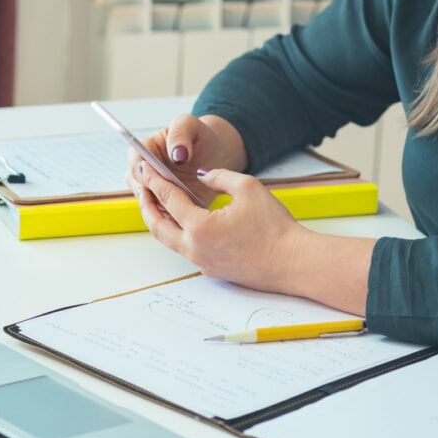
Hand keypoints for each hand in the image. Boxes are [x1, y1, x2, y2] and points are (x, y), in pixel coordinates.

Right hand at [124, 114, 246, 205]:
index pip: (135, 162)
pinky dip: (175, 218)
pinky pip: (166, 216)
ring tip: (184, 206)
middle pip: (138, 187)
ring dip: (165, 207)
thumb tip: (177, 155)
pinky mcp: (169, 207)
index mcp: (145, 150)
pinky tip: (190, 216)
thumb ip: (180, 134)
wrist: (215, 154)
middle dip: (152, 192)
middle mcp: (146, 173)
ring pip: (150, 205)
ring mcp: (156, 191)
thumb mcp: (190, 125)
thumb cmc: (198, 136)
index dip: (143, 171)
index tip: (156, 175)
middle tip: (172, 195)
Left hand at [134, 164, 302, 289]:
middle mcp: (195, 248)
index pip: (168, 198)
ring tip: (157, 202)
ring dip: (160, 220)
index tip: (144, 167)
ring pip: (169, 240)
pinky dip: (176, 232)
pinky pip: (185, 249)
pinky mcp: (211, 270)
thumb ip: (219, 176)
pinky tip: (182, 221)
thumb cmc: (276, 227)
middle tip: (143, 186)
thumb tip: (202, 174)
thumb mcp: (248, 187)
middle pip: (157, 225)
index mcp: (200, 227)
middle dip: (147, 203)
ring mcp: (202, 262)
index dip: (154, 180)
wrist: (294, 263)